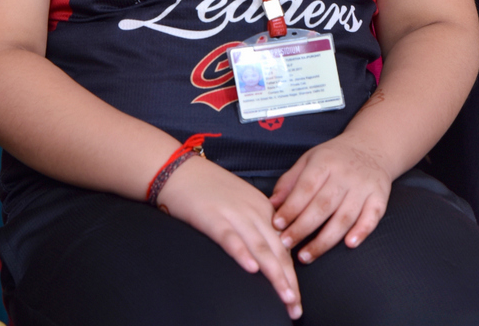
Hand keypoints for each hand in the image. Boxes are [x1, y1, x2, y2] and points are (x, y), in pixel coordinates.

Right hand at [159, 157, 302, 319]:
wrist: (181, 170)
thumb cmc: (210, 189)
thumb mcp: (242, 203)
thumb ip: (256, 224)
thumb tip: (269, 253)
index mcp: (263, 208)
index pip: (283, 247)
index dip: (291, 274)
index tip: (296, 299)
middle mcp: (253, 212)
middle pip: (277, 251)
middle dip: (289, 282)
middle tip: (296, 308)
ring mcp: (234, 214)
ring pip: (260, 247)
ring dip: (275, 274)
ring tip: (285, 296)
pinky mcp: (212, 217)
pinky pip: (230, 238)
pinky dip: (242, 253)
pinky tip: (251, 268)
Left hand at [269, 136, 390, 263]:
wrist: (371, 147)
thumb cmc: (334, 157)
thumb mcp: (309, 159)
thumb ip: (290, 181)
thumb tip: (272, 204)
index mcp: (325, 161)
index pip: (306, 188)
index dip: (291, 208)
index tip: (277, 225)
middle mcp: (345, 174)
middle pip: (323, 205)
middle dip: (302, 228)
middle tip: (286, 244)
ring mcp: (363, 186)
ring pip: (344, 217)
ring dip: (325, 240)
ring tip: (306, 255)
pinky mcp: (379, 197)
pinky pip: (372, 217)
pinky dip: (362, 231)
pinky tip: (349, 244)